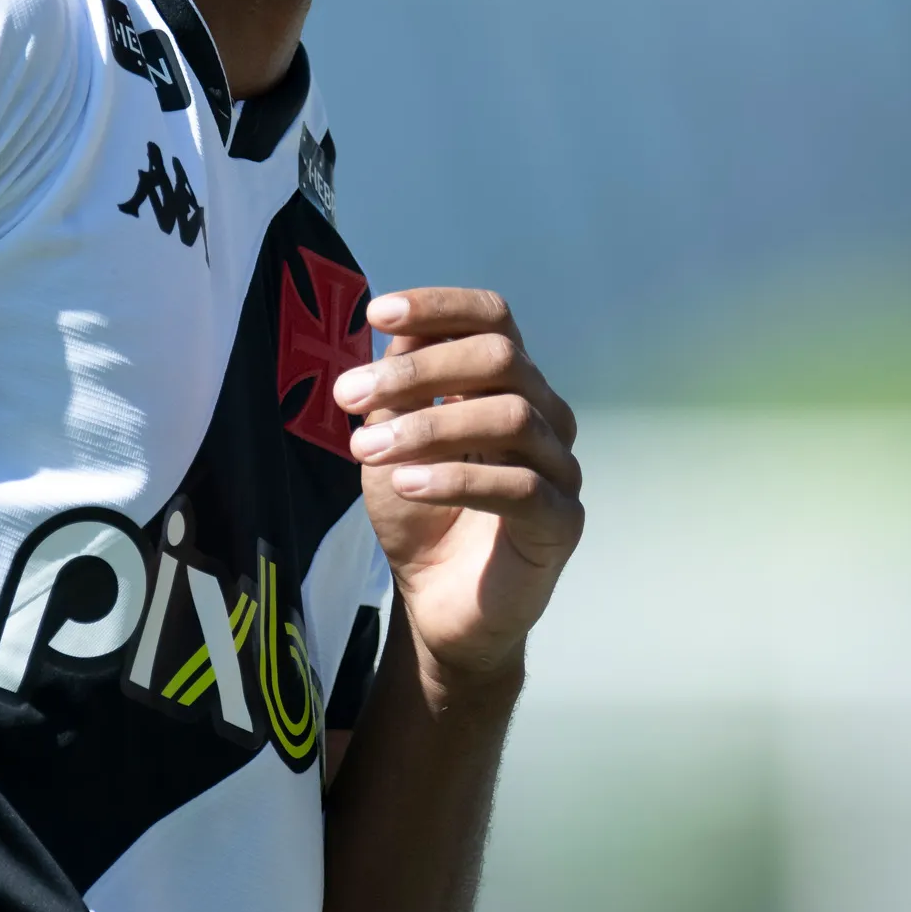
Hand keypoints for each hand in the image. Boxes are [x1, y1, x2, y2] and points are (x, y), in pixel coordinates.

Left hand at [333, 288, 581, 693]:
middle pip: (501, 358)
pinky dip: (456, 479)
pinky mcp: (561, 521)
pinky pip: (519, 486)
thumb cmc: (420, 514)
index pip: (493, 320)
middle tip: (349, 393)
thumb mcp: (393, 440)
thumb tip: (398, 326)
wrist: (437, 604)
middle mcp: (544, 414)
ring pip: (511, 417)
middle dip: (420, 369)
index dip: (441, 307)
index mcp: (507, 385)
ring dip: (429, 426)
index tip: (378, 313)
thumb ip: (400, 388)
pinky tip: (406, 484)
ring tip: (366, 450)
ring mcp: (560, 467)